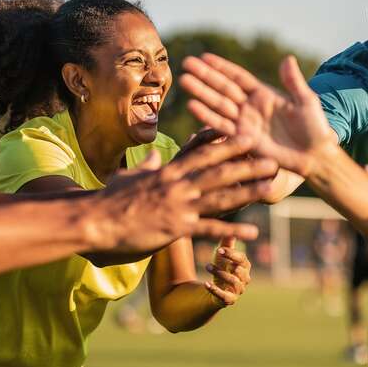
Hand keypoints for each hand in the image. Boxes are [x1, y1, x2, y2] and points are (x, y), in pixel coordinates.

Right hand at [96, 136, 277, 251]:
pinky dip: (232, 230)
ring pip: (220, 195)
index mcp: (168, 172)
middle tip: (272, 157)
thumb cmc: (109, 199)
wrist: (95, 220)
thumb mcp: (129, 176)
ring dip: (248, 190)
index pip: (201, 153)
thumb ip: (147, 166)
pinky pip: (210, 228)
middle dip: (247, 163)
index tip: (245, 134)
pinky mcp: (176, 227)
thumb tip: (155, 156)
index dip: (225, 143)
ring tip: (271, 186)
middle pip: (218, 171)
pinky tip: (253, 232)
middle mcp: (178, 185)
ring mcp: (179, 205)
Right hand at [180, 54, 339, 176]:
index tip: (204, 57)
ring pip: (218, 104)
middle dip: (205, 76)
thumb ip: (293, 82)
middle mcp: (250, 107)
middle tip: (186, 64)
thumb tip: (287, 58)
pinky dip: (207, 116)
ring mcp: (245, 123)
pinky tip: (192, 105)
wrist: (314, 157)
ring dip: (201, 93)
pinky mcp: (242, 139)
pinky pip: (221, 126)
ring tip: (184, 81)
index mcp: (264, 94)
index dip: (221, 67)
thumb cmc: (314, 128)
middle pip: (223, 88)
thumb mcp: (306, 101)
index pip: (238, 77)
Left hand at [204, 236, 251, 305]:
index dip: (231, 254)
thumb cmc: (221, 267)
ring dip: (220, 274)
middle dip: (227, 263)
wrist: (215, 288)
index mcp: (245, 266)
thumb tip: (231, 228)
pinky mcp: (230, 300)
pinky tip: (206, 284)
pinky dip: (215, 290)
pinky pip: (225, 297)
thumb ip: (227, 242)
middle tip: (214, 255)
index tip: (219, 249)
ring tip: (207, 266)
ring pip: (233, 282)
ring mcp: (238, 290)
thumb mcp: (222, 254)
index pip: (241, 259)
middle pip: (239, 270)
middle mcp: (245, 278)